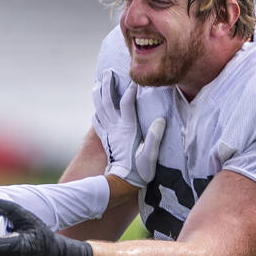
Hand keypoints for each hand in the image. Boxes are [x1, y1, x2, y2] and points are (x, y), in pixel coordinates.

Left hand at [92, 69, 165, 186]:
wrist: (121, 183)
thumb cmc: (139, 171)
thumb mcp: (150, 156)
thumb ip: (154, 138)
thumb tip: (160, 120)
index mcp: (128, 129)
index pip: (127, 104)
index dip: (130, 90)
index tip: (133, 79)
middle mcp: (116, 128)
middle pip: (108, 102)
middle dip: (107, 85)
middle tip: (107, 72)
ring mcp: (109, 133)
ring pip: (100, 109)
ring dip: (98, 95)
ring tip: (97, 83)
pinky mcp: (106, 140)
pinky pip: (97, 123)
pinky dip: (96, 112)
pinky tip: (96, 108)